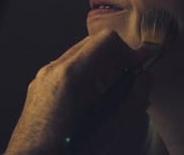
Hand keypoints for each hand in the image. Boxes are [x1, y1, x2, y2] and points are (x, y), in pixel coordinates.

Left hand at [5, 29, 152, 154]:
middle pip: (93, 45)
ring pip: (79, 57)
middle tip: (131, 79)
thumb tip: (145, 79)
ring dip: (101, 69)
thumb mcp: (110, 129)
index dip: (128, 51)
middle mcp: (54, 69)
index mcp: (71, 74)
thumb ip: (133, 99)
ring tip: (115, 94)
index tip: (139, 66)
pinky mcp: (39, 88)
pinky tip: (93, 103)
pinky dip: (85, 78)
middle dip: (116, 59)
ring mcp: (43, 77)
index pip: (106, 40)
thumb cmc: (66, 149)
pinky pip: (67, 71)